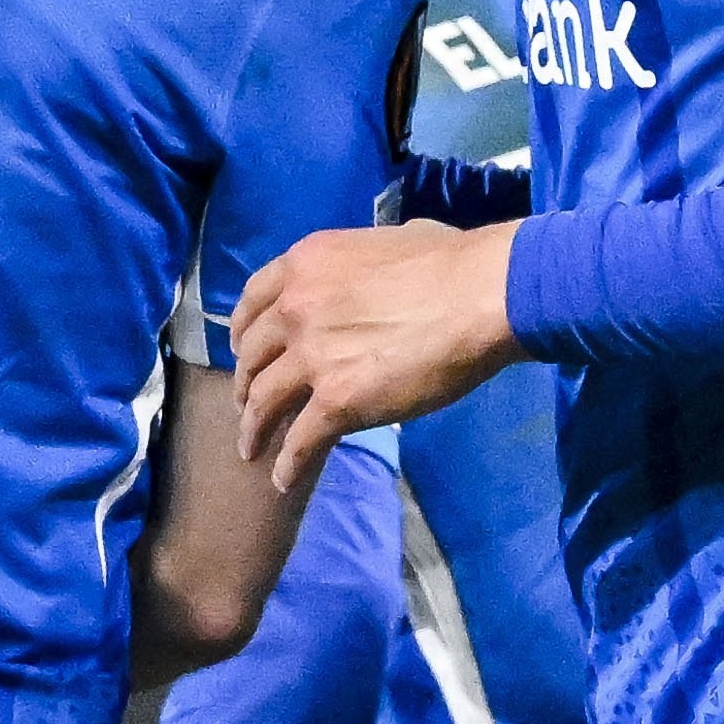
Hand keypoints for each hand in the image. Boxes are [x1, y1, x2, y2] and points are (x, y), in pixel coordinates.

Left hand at [231, 213, 522, 448]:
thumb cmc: (450, 262)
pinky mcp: (336, 400)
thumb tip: (367, 280)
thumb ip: (356, 267)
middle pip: (252, 356)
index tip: (245, 352)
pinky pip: (301, 440)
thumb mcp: (383, 244)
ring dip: (254, 429)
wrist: (481, 296)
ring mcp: (311, 356)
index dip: (243, 332)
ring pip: (264, 401)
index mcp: (305, 265)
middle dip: (246, 384)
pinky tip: (285, 479)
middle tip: (248, 405)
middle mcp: (295, 308)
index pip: (252, 302)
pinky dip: (288, 464)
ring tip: (252, 448)